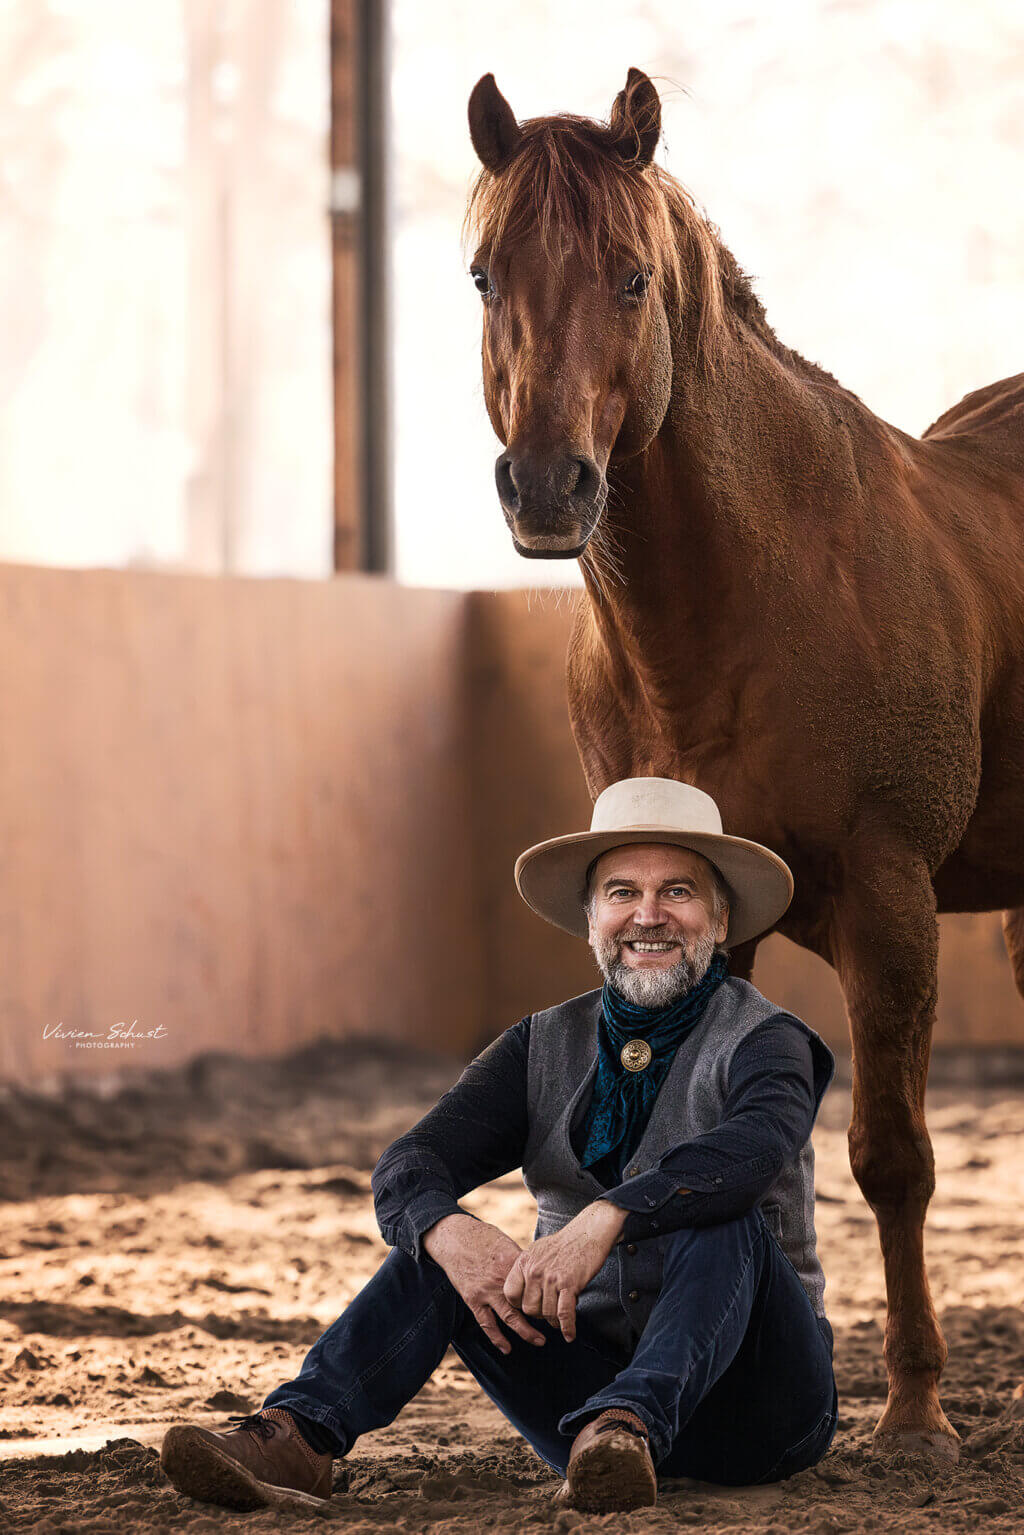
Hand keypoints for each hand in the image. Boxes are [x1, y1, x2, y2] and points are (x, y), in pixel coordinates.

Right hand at [422, 1212, 545, 1353]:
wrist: (453, 1238)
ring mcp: (487, 1291)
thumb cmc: (482, 1237)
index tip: (560, 1302)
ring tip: (539, 1341)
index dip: (549, 1294)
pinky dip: (497, 1338)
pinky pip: (486, 1323)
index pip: (537, 1283)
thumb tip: (537, 1271)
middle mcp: (502, 1279)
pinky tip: (506, 1348)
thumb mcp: (505, 1243)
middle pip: (528, 1304)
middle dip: (543, 1317)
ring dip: (526, 1332)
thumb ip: (520, 1260)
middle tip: (556, 1325)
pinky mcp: (473, 1299)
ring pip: (510, 1317)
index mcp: (513, 1263)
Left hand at [503, 1200, 627, 1342]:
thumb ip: (527, 1269)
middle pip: (528, 1308)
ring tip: (560, 1322)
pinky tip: (569, 1335)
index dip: (519, 1304)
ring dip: (554, 1321)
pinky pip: (564, 1314)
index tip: (530, 1305)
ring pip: (546, 1314)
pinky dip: (567, 1328)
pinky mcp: (569, 1284)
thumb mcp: (537, 1251)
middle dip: (539, 1314)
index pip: (510, 1293)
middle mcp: (534, 1270)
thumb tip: (522, 1290)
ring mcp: (551, 1278)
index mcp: (524, 1262)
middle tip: (548, 1312)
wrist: (588, 1233)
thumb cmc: (563, 1244)